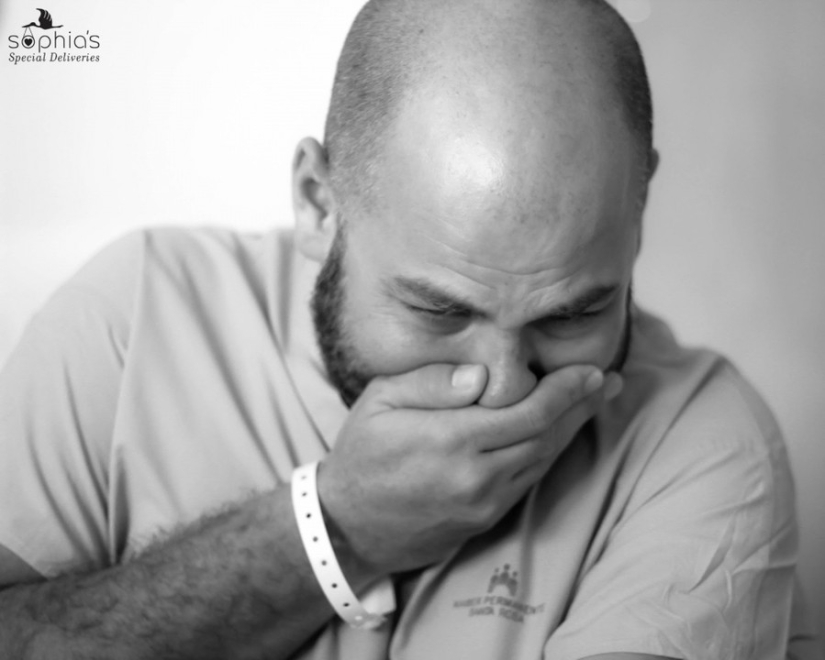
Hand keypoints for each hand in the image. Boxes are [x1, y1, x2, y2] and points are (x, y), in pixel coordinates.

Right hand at [317, 363, 621, 576]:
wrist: (349, 525)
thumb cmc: (361, 454)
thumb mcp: (379, 402)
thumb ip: (431, 384)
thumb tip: (482, 376)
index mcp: (452, 442)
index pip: (529, 413)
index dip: (567, 391)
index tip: (591, 370)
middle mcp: (477, 477)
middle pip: (547, 437)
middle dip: (581, 407)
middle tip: (607, 382)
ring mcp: (485, 503)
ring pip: (543, 461)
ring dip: (572, 430)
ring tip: (594, 402)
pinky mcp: (485, 519)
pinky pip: (528, 481)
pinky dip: (549, 454)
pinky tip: (559, 434)